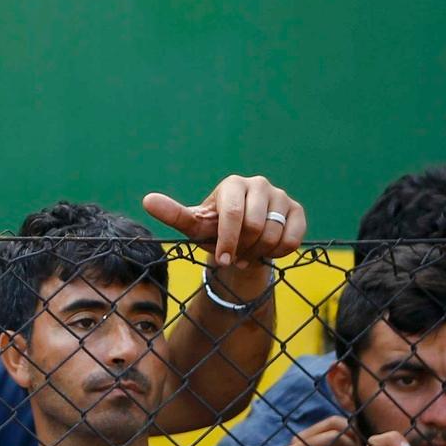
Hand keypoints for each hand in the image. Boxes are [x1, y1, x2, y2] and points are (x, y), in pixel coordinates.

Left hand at [142, 174, 306, 268]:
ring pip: (274, 235)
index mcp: (232, 184)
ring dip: (258, 253)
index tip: (222, 260)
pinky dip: (278, 253)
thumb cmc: (213, 230)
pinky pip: (292, 239)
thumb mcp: (193, 225)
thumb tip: (147, 200)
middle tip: (234, 257)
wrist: (240, 239)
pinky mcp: (297, 210)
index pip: (232, 215)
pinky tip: (266, 251)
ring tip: (248, 254)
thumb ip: (173, 214)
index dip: (227, 241)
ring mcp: (281, 196)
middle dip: (242, 249)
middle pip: (255, 227)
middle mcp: (259, 184)